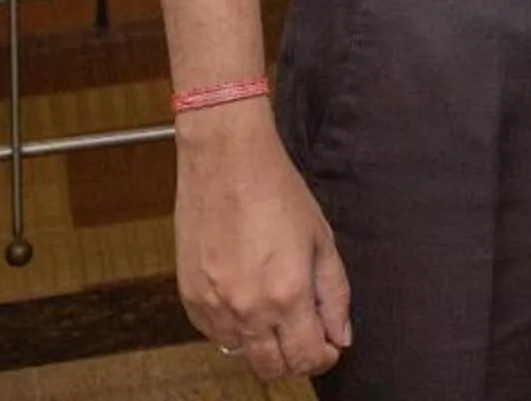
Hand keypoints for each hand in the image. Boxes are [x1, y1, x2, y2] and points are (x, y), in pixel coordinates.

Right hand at [174, 105, 351, 379]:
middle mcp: (247, 310)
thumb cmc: (277, 193)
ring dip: (262, 345)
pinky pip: (214, 333)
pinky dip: (233, 329)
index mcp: (287, 296)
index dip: (322, 358)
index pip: (305, 359)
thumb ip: (334, 295)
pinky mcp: (189, 297)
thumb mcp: (322, 241)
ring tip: (276, 312)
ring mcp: (213, 306)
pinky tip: (247, 301)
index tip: (328, 346)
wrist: (227, 163)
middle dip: (293, 359)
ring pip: (240, 354)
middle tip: (305, 335)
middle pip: (270, 368)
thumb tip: (341, 335)